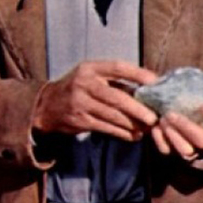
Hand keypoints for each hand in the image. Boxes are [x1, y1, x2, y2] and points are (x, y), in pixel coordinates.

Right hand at [33, 61, 159, 140]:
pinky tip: (133, 135)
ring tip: (147, 128)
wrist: (47, 105)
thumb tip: (148, 89)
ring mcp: (81, 103)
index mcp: (91, 68)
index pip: (118, 67)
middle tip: (153, 117)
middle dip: (137, 109)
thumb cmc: (79, 88)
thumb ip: (116, 81)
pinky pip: (105, 128)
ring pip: (112, 115)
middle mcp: (85, 84)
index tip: (155, 81)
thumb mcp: (92, 76)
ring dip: (132, 124)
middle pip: (116, 97)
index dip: (137, 74)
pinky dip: (122, 133)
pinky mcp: (80, 121)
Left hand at [150, 105, 202, 159]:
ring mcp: (194, 151)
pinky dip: (161, 140)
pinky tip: (155, 127)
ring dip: (173, 136)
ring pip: (186, 151)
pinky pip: (169, 152)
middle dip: (187, 128)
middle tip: (170, 113)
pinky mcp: (177, 153)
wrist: (190, 116)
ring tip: (161, 119)